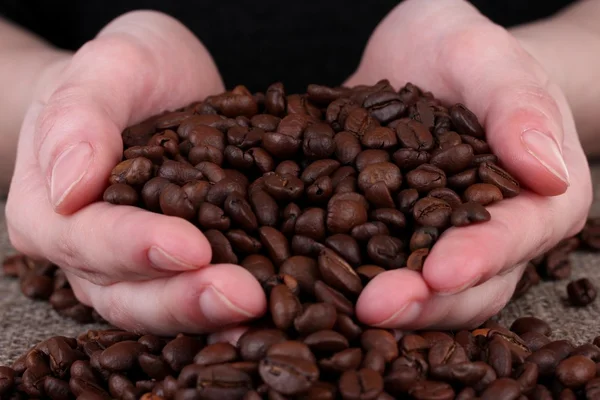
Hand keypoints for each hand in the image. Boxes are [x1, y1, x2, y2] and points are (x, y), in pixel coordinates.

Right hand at [5, 11, 265, 334]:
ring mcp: (128, 267)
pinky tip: (265, 315)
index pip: (87, 237)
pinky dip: (225, 313)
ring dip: (209, 314)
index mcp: (51, 206)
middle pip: (124, 292)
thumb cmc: (126, 71)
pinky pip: (193, 296)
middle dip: (184, 298)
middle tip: (244, 296)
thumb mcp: (109, 66)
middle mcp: (83, 251)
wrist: (152, 86)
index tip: (192, 247)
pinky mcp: (172, 268)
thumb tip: (71, 187)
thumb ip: (80, 116)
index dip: (137, 246)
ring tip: (260, 310)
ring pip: (159, 308)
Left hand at [348, 0, 591, 329]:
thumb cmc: (465, 52)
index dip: (479, 258)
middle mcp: (491, 233)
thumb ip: (517, 107)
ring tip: (340, 309)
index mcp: (535, 198)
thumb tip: (547, 172)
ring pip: (422, 292)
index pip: (514, 236)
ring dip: (383, 305)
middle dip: (423, 301)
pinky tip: (310, 283)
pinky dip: (348, 281)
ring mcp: (438, 241)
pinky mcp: (393, 236)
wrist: (422, 58)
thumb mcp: (486, 59)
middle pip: (467, 285)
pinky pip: (375, 267)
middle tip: (374, 309)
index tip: (440, 273)